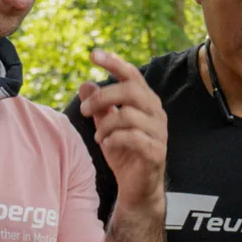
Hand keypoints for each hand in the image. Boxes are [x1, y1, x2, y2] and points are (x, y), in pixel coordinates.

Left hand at [78, 50, 166, 207]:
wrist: (138, 187)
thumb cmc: (124, 153)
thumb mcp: (106, 126)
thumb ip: (98, 106)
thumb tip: (84, 84)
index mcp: (145, 101)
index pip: (132, 74)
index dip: (114, 62)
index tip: (93, 54)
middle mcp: (155, 112)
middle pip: (130, 91)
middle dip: (102, 97)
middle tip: (83, 110)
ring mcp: (158, 132)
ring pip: (129, 115)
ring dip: (105, 124)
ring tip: (98, 136)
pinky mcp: (155, 151)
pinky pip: (133, 137)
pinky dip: (114, 139)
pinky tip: (107, 145)